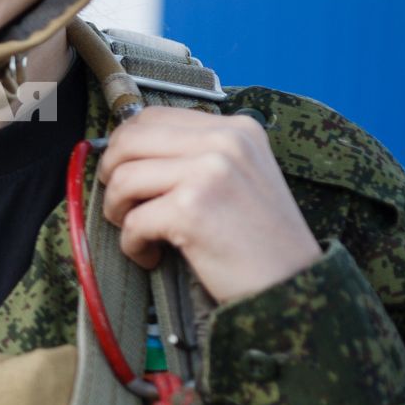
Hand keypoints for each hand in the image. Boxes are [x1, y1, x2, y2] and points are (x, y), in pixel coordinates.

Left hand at [96, 107, 321, 302]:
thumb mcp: (240, 178)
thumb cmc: (261, 242)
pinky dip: (133, 245)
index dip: (124, 147)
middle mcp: (225, 141)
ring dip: (118, 212)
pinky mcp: (192, 208)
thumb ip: (195, 156)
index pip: (153, 117)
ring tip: (141, 234)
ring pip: (124, 178)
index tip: (123, 174)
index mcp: (237, 129)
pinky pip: (133, 221)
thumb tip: (127, 149)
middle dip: (111, 175)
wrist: (292, 287)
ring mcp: (209, 172)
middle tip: (122, 205)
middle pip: (129, 140)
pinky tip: (153, 256)